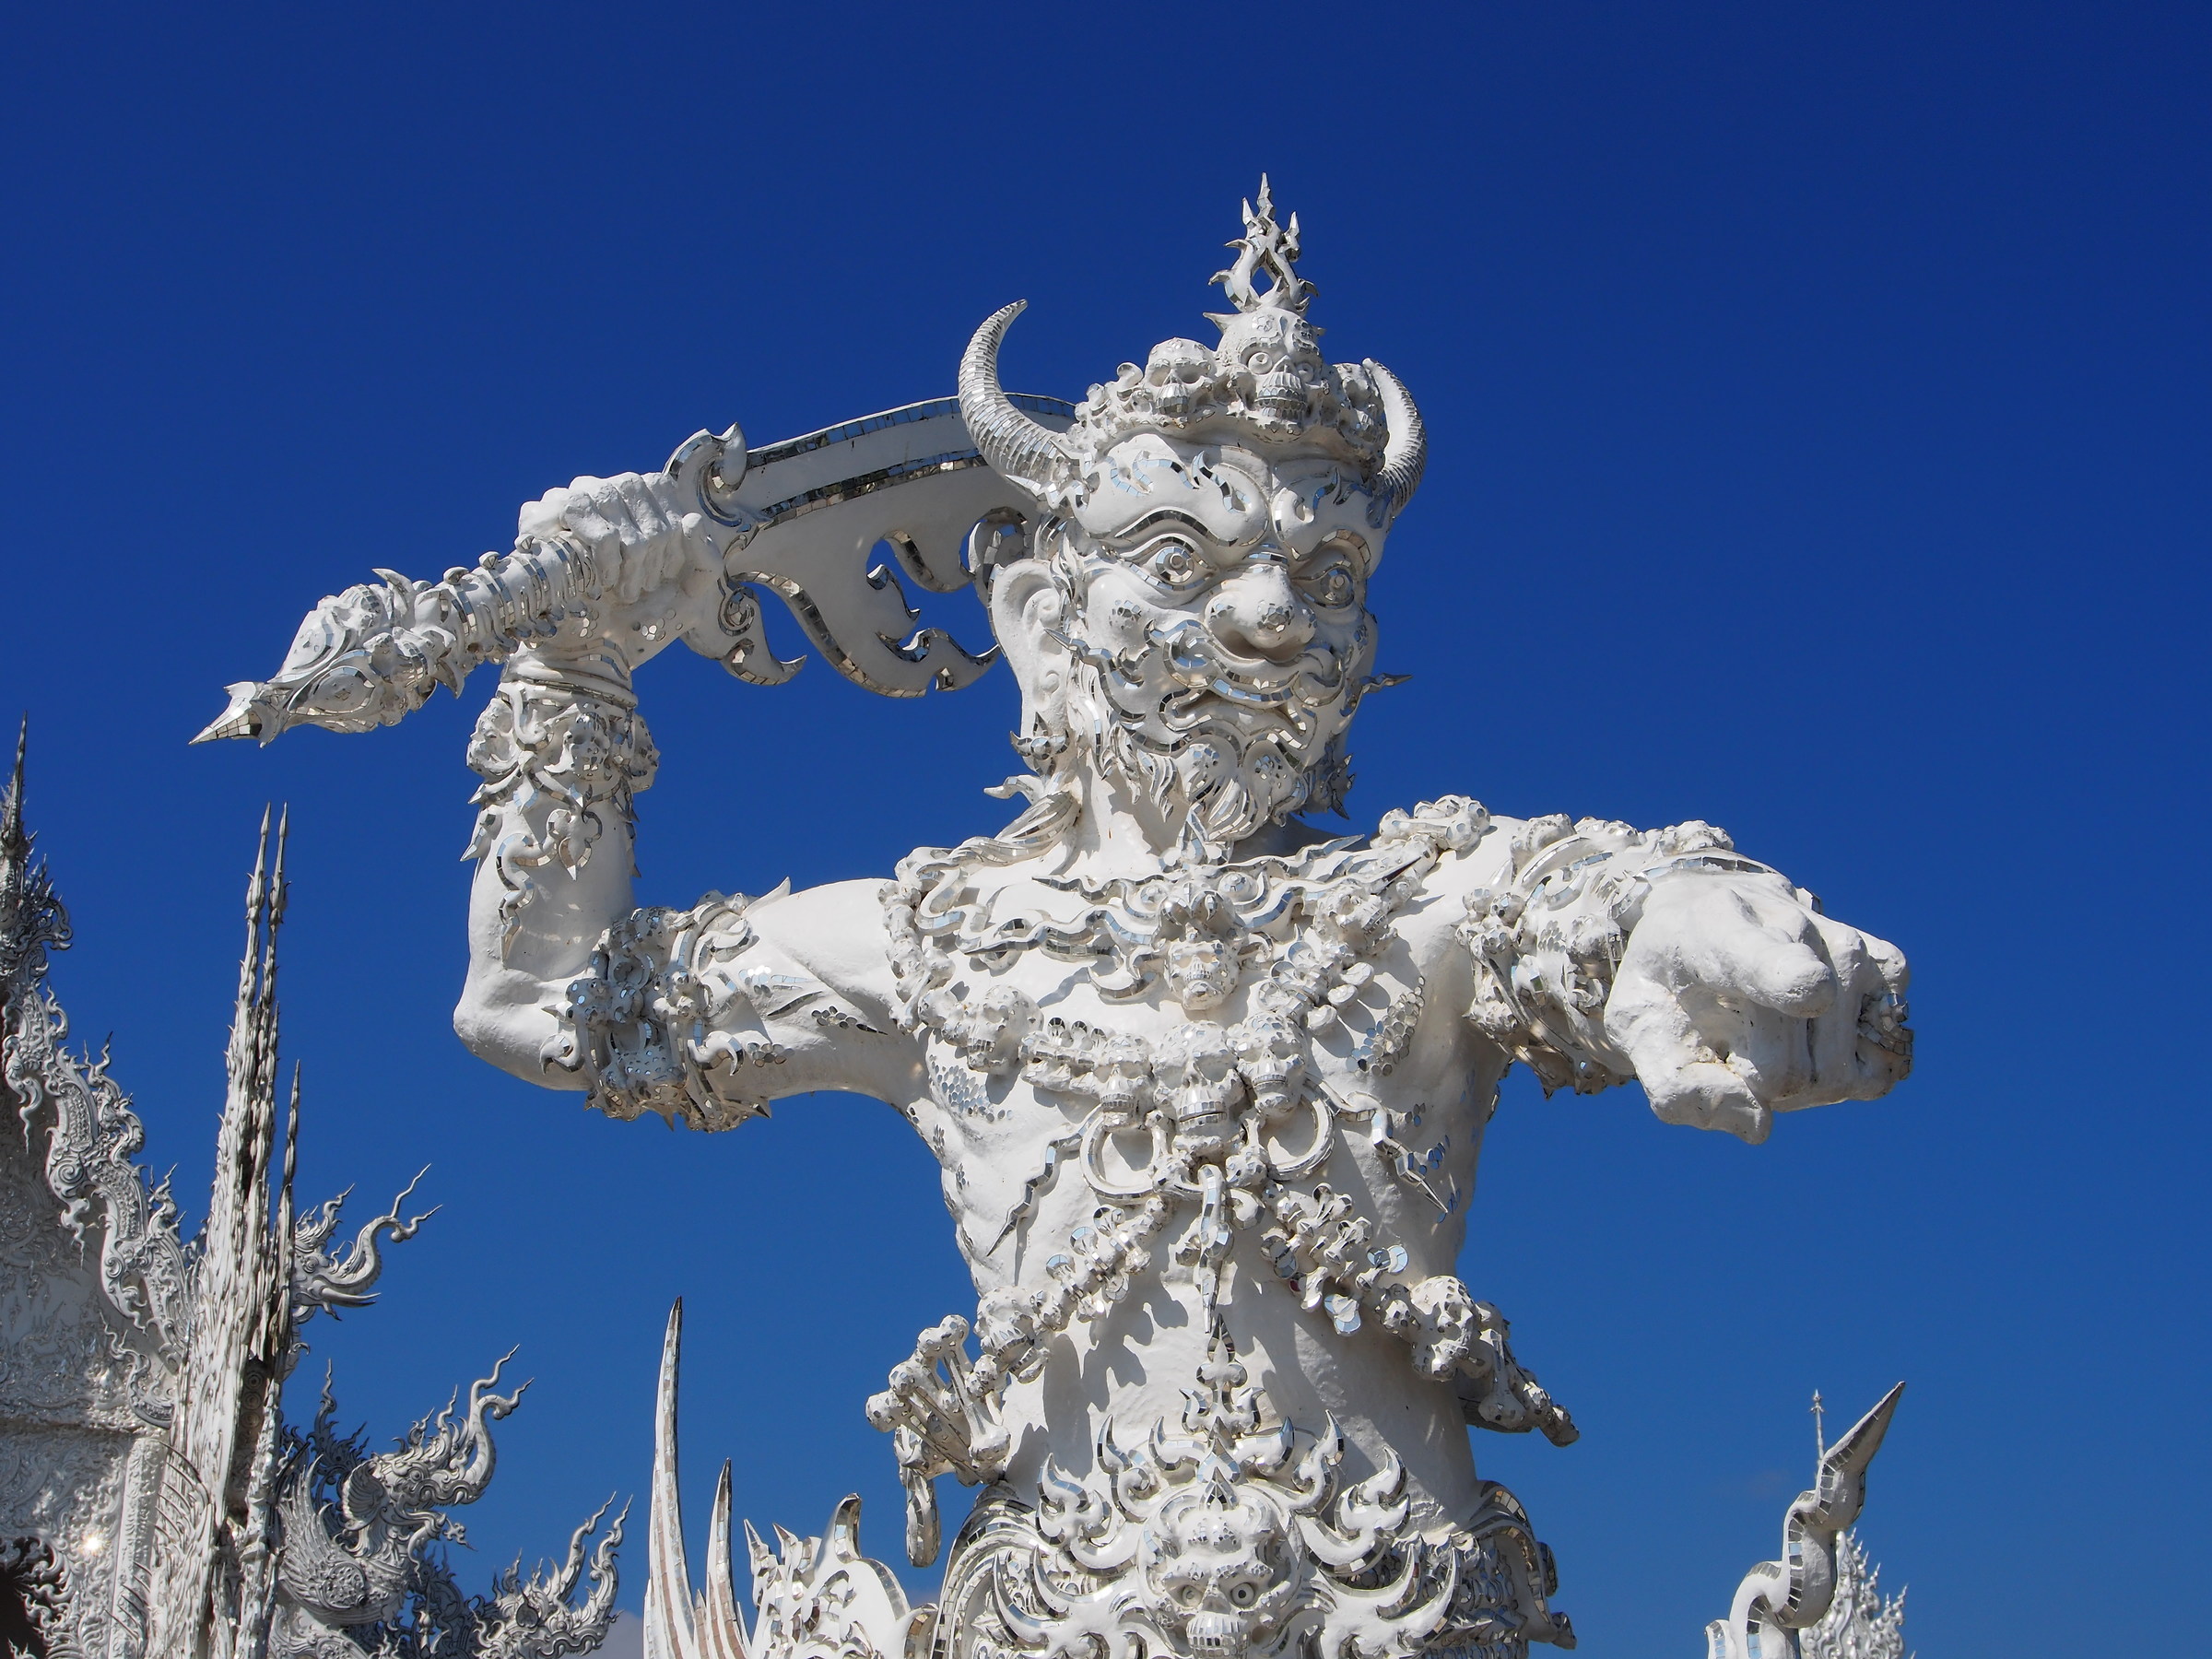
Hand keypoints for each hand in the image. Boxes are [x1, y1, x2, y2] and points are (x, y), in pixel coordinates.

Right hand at [516, 472, 722, 664]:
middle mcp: (599, 494)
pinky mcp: (541, 523)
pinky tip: (605, 582)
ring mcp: (566, 504)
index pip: (659, 487)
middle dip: (649, 545)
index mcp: (636, 503)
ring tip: (624, 588)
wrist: (594, 654)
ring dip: (628, 553)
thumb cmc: (641, 624)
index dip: (670, 532)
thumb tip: (690, 518)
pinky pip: (584, 515)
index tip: (665, 575)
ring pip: (608, 496)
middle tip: (643, 587)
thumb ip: (705, 559)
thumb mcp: (690, 594)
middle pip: (634, 486)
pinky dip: (607, 554)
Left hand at [1603, 873, 1910, 1142]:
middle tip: (1729, 1045)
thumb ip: (1675, 1084)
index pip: (1766, 962)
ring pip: (1839, 1076)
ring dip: (1799, 1084)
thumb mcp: (1640, 1026)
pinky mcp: (1889, 965)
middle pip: (1789, 1070)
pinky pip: (1883, 1065)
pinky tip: (1813, 1036)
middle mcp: (1793, 929)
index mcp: (1719, 934)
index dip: (1790, 981)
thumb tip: (1760, 1126)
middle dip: (1753, 1085)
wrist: (1709, 913)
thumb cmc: (1672, 981)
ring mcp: (1848, 945)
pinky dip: (1847, 1073)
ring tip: (1767, 1037)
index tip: (1811, 993)